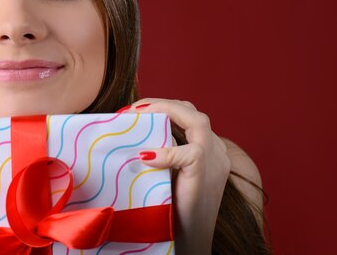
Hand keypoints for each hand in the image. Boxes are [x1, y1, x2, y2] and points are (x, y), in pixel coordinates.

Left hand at [127, 99, 230, 254]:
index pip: (188, 114)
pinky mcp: (206, 174)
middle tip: (130, 110)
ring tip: (136, 117)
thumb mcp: (164, 173)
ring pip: (196, 120)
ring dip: (164, 112)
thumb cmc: (171, 209)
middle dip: (159, 104)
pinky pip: (190, 153)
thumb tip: (128, 136)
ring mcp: (215, 161)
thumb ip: (158, 152)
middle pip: (192, 111)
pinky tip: (144, 156)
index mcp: (208, 150)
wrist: (189, 242)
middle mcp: (217, 151)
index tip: (132, 111)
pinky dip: (165, 152)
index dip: (161, 107)